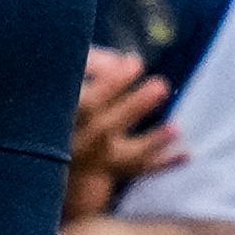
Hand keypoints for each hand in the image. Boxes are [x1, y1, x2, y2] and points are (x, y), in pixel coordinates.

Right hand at [65, 45, 187, 222]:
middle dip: (131, 104)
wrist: (47, 160)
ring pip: (120, 152)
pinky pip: (137, 170)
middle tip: (160, 85)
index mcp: (62, 111)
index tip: (135, 63)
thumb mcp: (66, 84)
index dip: (109, 80)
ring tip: (176, 128)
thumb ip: (92, 66)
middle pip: (102, 121)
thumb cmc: (63, 110)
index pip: (83, 95)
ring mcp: (93, 158)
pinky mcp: (107, 173)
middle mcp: (76, 136)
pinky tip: (187, 153)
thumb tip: (125, 60)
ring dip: (151, 140)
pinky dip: (164, 163)